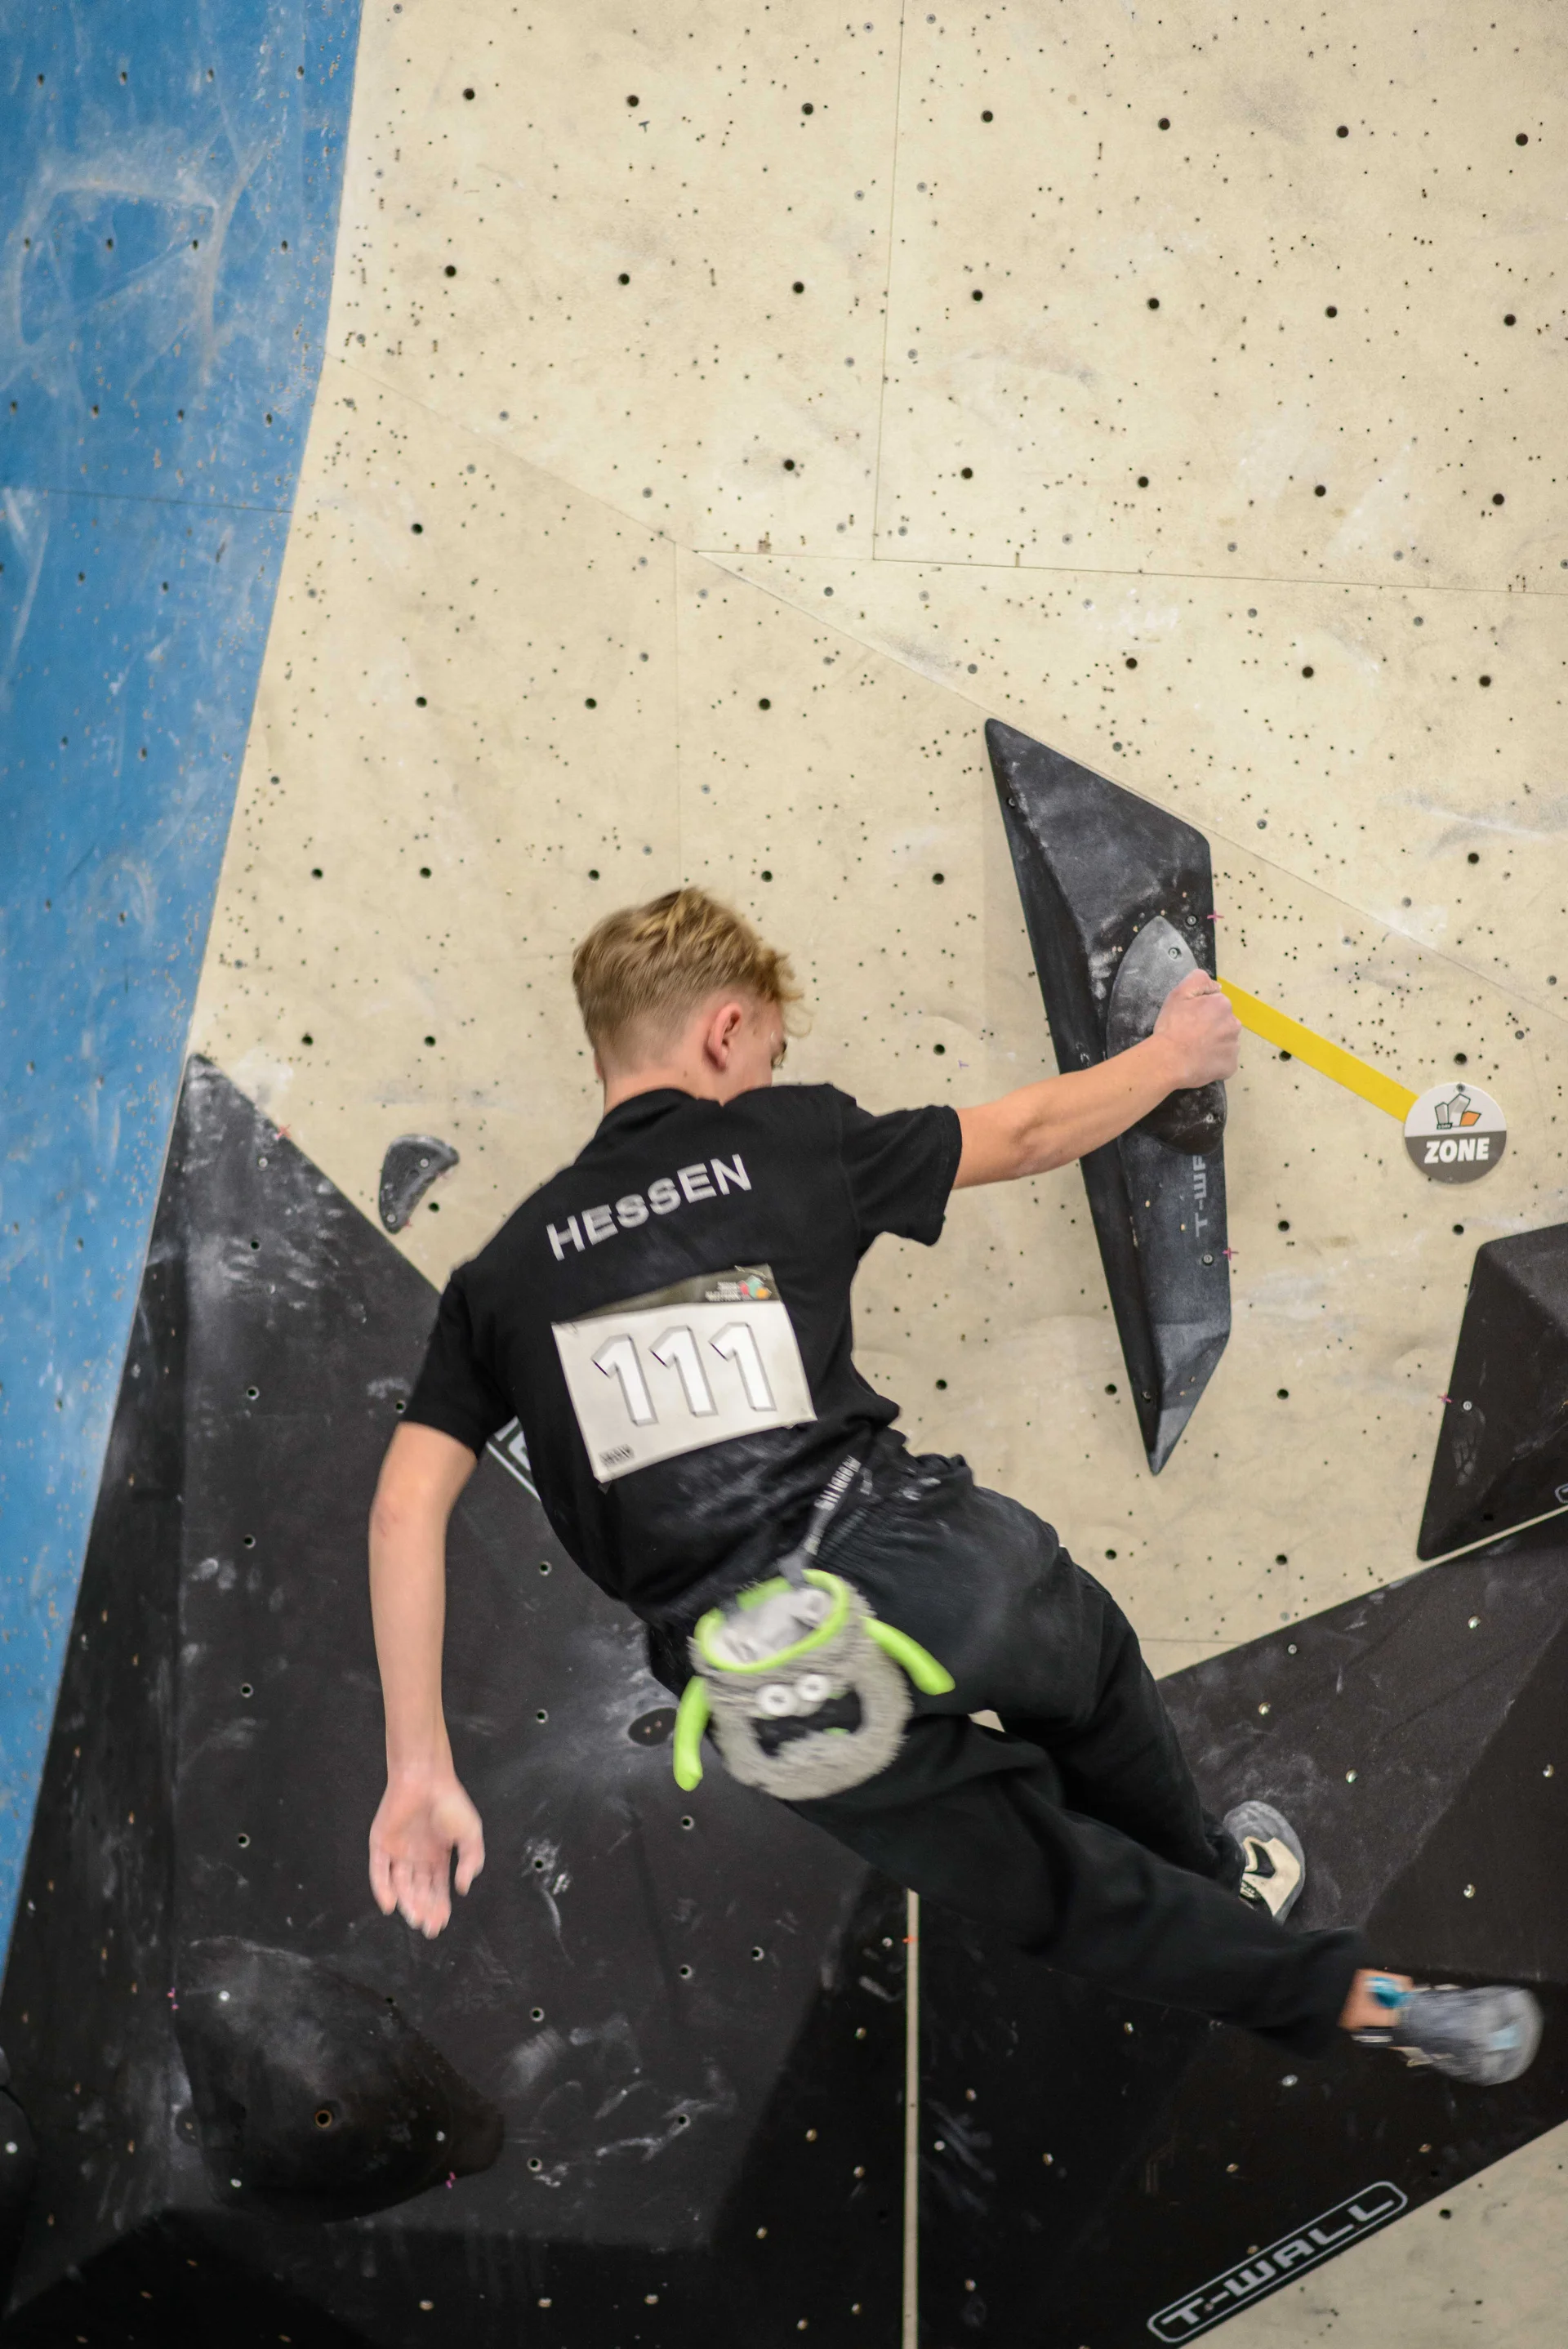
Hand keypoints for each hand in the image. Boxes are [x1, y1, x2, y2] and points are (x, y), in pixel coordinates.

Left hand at [368, 1768, 484, 1936]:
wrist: (426, 1778)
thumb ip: (471, 1861)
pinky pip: (379, 1871)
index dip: (439, 1906)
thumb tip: (463, 1888)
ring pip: (400, 1884)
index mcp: (438, 1855)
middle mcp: (417, 1856)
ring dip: (407, 1902)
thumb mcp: (471, 1833)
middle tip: (428, 1927)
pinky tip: (390, 1904)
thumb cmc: (450, 1802)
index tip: (440, 1924)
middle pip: (419, 1890)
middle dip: (425, 1909)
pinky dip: (382, 1888)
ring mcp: (398, 1851)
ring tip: (415, 1917)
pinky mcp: (381, 1843)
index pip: (437, 1887)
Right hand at [1151, 970, 1240, 1087]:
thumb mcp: (1179, 994)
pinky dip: (1215, 1063)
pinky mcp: (1231, 1066)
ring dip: (1215, 1045)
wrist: (1169, 1061)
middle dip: (1211, 1028)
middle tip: (1191, 1036)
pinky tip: (1201, 1063)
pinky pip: (1225, 1062)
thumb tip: (1217, 987)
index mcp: (1222, 1005)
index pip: (1216, 1005)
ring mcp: (1234, 1047)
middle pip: (1223, 1024)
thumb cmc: (1172, 1026)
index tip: (1188, 1020)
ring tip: (1195, 1051)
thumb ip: (1199, 980)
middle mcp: (1234, 1024)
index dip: (1201, 1012)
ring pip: (1226, 1042)